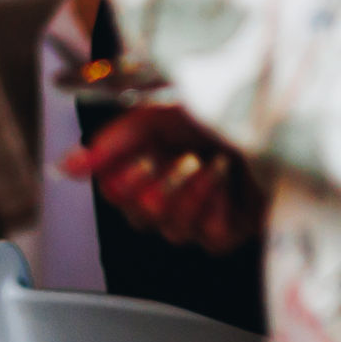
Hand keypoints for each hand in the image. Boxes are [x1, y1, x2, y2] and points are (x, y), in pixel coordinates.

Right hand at [71, 104, 264, 254]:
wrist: (274, 111)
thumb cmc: (219, 105)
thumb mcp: (157, 114)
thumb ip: (109, 143)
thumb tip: (65, 166)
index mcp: (146, 162)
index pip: (113, 190)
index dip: (122, 179)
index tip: (143, 154)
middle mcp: (168, 192)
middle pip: (137, 214)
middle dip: (159, 184)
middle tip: (180, 156)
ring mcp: (198, 216)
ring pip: (169, 228)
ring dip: (190, 189)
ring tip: (210, 160)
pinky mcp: (229, 231)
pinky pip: (206, 236)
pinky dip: (215, 203)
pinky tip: (226, 178)